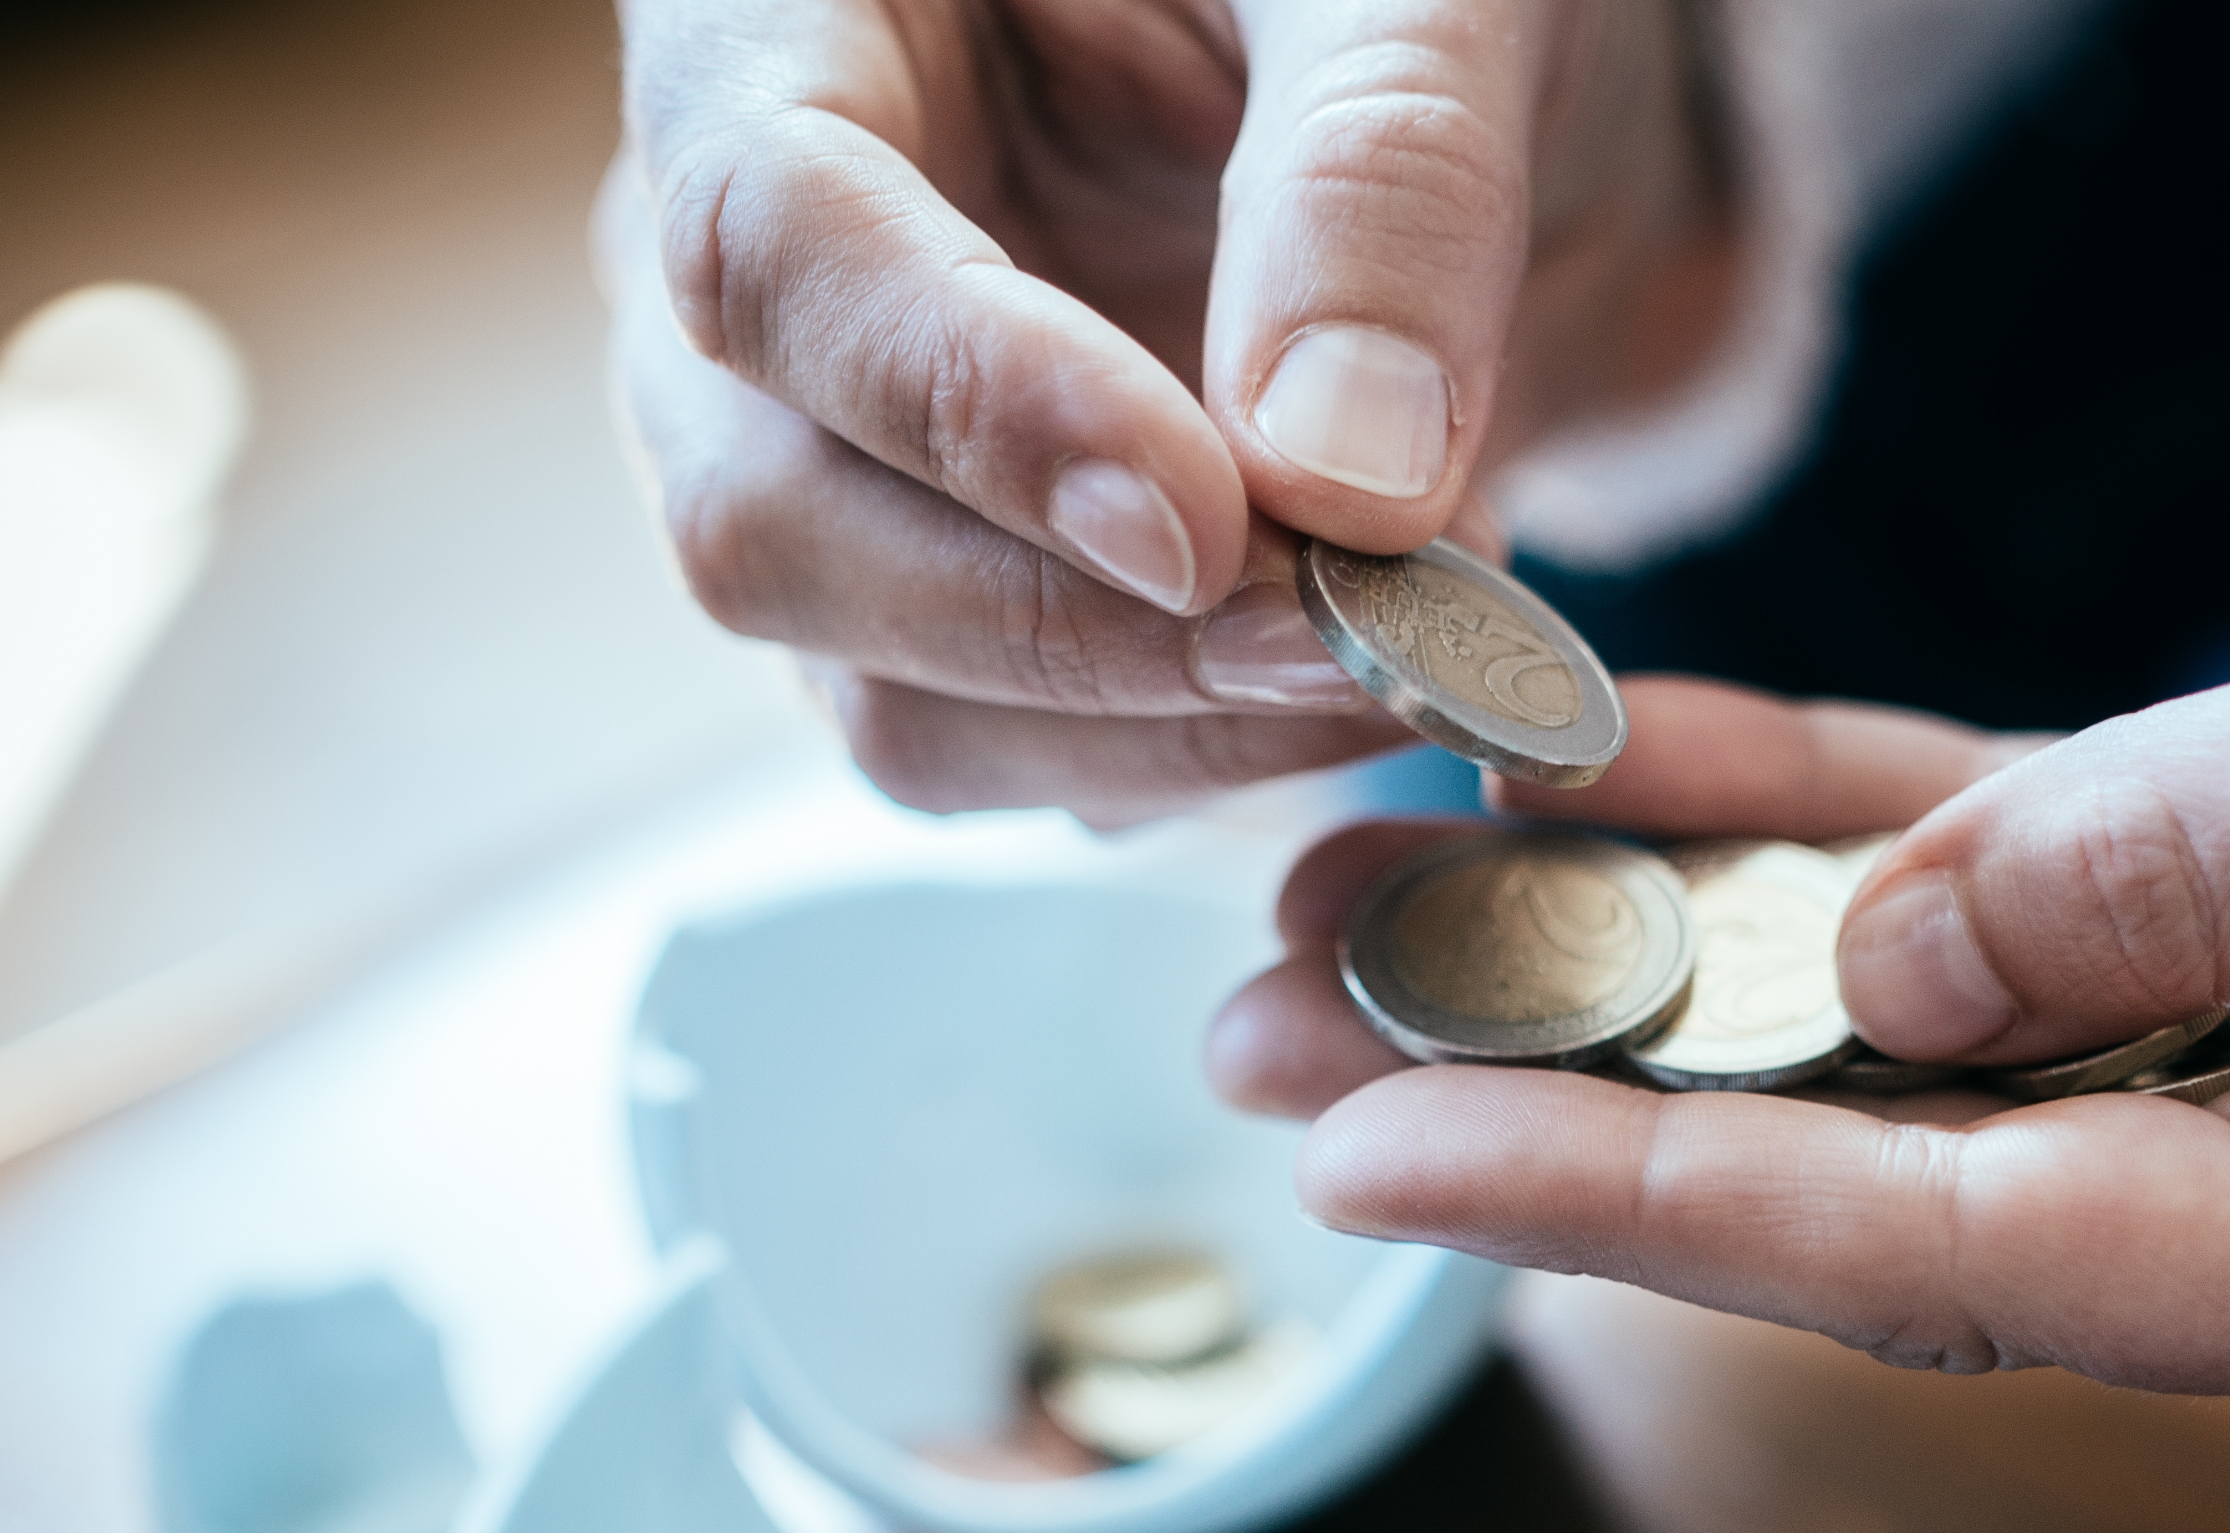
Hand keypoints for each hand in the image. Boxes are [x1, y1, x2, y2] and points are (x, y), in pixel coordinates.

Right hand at [610, 0, 1732, 820]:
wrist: (1469, 78)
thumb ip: (1380, 171)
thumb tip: (1342, 480)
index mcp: (782, 21)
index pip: (766, 247)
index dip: (972, 408)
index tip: (1204, 522)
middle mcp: (759, 270)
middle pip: (778, 528)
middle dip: (1077, 631)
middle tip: (1367, 629)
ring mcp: (837, 464)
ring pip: (896, 702)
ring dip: (1174, 728)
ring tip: (1428, 626)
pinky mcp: (961, 610)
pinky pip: (1035, 760)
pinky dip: (1224, 757)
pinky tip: (1389, 656)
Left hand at [1211, 212, 2229, 1386]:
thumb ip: (2225, 854)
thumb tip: (1894, 968)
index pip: (1986, 1260)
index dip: (1663, 1210)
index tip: (1387, 1155)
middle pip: (1888, 1187)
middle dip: (1572, 1111)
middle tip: (1263, 1035)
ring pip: (1890, 1042)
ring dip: (1625, 968)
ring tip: (1336, 913)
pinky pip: (1965, 877)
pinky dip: (1775, 820)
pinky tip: (1571, 780)